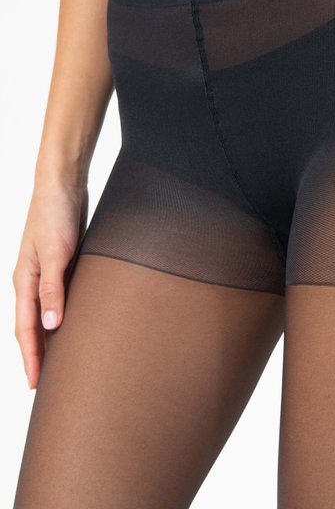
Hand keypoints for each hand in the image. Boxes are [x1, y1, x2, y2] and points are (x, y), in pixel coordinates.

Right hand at [12, 181, 87, 388]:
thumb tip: (51, 325)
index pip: (25, 329)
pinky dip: (64, 316)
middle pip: (32, 326)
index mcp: (23, 281)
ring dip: (51, 337)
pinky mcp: (62, 264)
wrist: (64, 184)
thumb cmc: (55, 214)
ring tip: (61, 362)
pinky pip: (60, 298)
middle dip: (38, 355)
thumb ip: (53, 288)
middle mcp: (32, 281)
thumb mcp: (56, 252)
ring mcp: (46, 273)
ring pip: (46, 314)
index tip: (36, 385)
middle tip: (49, 384)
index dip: (31, 358)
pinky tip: (75, 324)